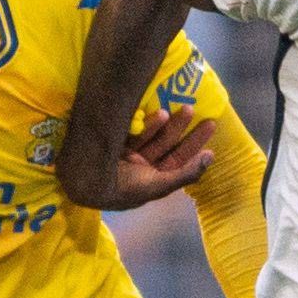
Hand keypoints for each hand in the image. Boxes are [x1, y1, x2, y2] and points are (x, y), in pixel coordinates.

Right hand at [87, 104, 217, 210]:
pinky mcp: (116, 143)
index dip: (195, 143)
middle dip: (180, 127)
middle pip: (167, 144)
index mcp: (154, 179)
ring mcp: (129, 154)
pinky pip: (134, 129)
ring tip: (170, 111)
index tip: (210, 125)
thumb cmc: (126, 189)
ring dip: (162, 123)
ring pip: (151, 135)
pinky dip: (146, 123)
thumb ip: (186, 173)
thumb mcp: (159, 185)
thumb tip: (210, 157)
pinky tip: (157, 114)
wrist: (87, 184)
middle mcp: (143, 166)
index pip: (179, 159)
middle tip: (192, 107)